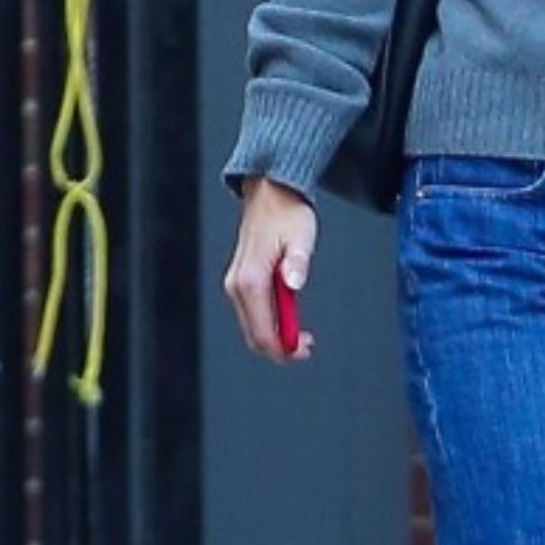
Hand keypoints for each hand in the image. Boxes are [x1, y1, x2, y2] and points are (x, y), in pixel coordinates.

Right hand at [223, 176, 318, 363]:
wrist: (271, 195)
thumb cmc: (286, 214)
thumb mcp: (301, 237)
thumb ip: (297, 262)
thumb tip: (293, 283)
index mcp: (250, 280)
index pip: (262, 332)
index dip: (284, 349)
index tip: (305, 349)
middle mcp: (238, 286)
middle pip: (255, 336)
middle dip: (281, 347)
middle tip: (307, 346)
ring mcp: (237, 284)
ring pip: (254, 326)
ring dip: (277, 336)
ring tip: (303, 334)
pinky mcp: (242, 282)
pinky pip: (254, 313)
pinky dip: (272, 322)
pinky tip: (290, 316)